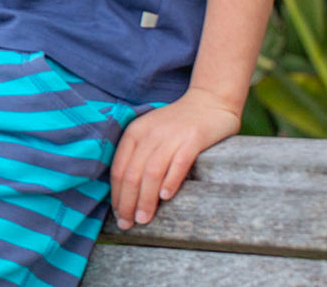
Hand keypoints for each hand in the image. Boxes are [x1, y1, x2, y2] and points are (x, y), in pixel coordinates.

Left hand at [109, 86, 240, 229]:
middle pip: (133, 173)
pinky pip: (178, 162)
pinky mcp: (193, 139)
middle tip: (127, 224)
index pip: (119, 168)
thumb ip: (139, 156)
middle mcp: (150, 133)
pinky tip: (166, 197)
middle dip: (128, 202)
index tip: (118, 215)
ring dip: (146, 198)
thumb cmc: (177, 125)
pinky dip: (170, 180)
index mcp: (135, 132)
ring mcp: (171, 135)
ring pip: (152, 171)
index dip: (117, 194)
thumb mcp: (151, 134)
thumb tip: (126, 193)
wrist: (209, 102)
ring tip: (144, 219)